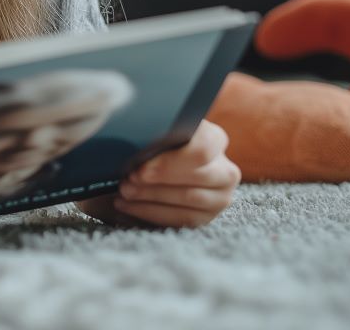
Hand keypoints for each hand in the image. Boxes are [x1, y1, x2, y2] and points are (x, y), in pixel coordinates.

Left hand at [75, 120, 239, 228]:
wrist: (158, 164)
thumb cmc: (155, 141)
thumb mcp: (156, 129)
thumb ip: (154, 130)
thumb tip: (137, 136)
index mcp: (215, 140)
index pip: (202, 149)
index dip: (171, 161)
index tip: (142, 167)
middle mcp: (225, 170)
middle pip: (198, 176)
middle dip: (159, 179)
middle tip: (129, 179)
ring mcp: (219, 197)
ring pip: (189, 199)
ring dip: (151, 196)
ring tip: (124, 191)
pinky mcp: (206, 217)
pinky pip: (181, 219)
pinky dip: (150, 212)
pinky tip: (126, 205)